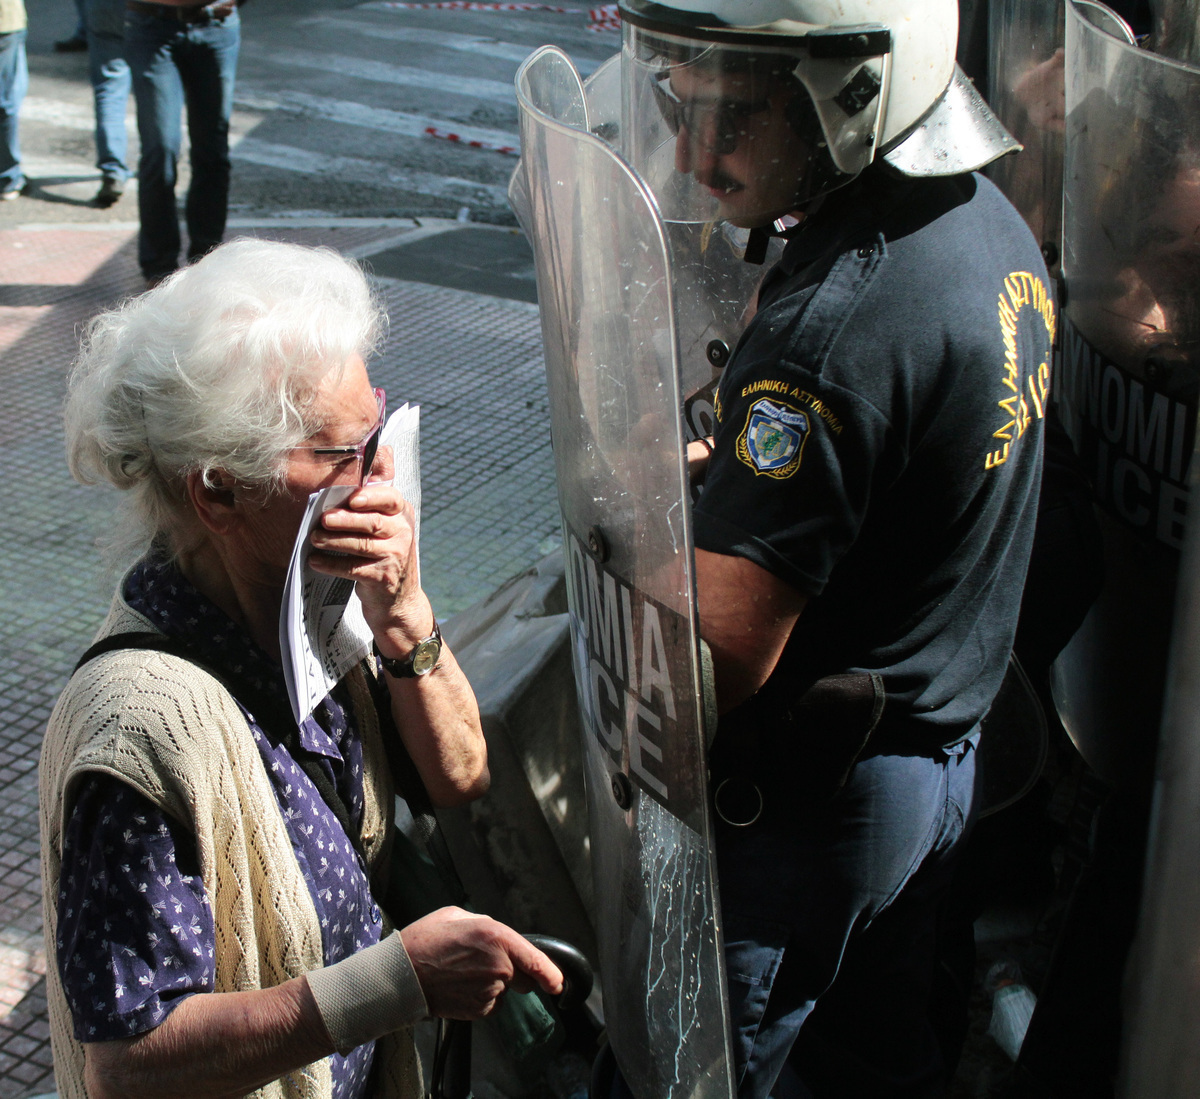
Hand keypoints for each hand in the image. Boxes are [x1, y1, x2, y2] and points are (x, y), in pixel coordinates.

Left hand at [307, 472, 428, 645]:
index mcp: (403, 516)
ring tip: (314, 538)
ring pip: (361, 545)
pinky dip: (331, 564)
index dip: (370, 497)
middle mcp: (403, 534)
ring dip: (334, 541)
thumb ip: (370, 512)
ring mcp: (395, 557)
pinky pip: (353, 568)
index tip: (351, 499)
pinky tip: (315, 561)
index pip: (390, 499)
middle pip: (373, 522)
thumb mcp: (387, 531)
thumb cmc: (385, 556)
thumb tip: (332, 499)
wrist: (399, 599)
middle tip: (323, 520)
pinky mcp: (383, 578)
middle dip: (345, 519)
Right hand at [401, 907, 563, 1019]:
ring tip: (461, 972)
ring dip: (492, 983)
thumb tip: (496, 937)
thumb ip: (485, 925)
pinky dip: (480, 996)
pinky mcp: (479, 1010)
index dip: (552, 974)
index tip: (559, 983)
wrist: (401, 976)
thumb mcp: (456, 916)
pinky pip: (490, 1003)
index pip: (536, 960)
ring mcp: (490, 990)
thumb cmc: (425, 941)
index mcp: (496, 937)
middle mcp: (499, 965)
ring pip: (503, 989)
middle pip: (523, 977)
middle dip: (513, 971)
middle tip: (482, 963)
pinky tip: (459, 985)